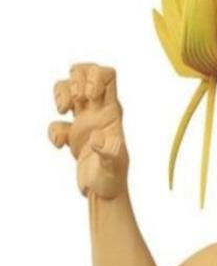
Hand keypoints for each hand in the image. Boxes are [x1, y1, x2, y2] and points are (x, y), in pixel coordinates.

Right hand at [49, 63, 128, 199]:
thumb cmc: (112, 180)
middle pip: (86, 72)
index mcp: (112, 112)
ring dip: (61, 93)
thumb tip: (98, 138)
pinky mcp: (73, 134)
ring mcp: (85, 121)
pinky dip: (53, 129)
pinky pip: (57, 121)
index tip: (88, 97)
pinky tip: (61, 145)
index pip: (108, 75)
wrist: (104, 193)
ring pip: (69, 87)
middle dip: (75, 78)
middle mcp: (99, 112)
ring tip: (63, 112)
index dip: (94, 77)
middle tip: (76, 101)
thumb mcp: (113, 167)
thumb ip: (108, 153)